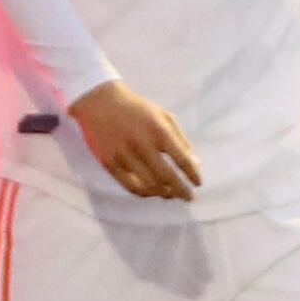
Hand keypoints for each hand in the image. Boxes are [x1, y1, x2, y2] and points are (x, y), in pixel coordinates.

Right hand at [70, 80, 201, 199]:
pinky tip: (151, 191)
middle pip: (165, 177)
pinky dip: (143, 192)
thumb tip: (194, 164)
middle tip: (188, 197)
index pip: (181, 159)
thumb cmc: (138, 110)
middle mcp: (142, 145)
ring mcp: (124, 155)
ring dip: (163, 193)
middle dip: (180, 190)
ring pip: (147, 185)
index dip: (192, 175)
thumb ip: (181, 140)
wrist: (101, 103)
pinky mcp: (109, 163)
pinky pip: (129, 186)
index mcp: (159, 131)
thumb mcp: (164, 117)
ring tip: (170, 194)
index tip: (198, 184)